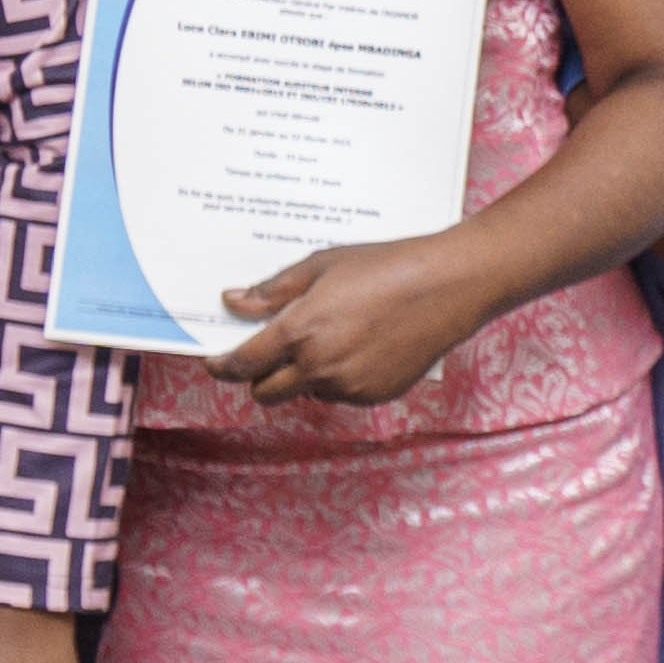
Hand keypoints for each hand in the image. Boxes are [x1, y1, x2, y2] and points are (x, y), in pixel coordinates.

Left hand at [213, 238, 498, 407]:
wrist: (447, 286)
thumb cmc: (386, 266)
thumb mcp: (322, 266)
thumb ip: (273, 291)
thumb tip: (234, 302)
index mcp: (300, 332)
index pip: (243, 364)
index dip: (222, 366)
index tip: (216, 362)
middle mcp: (319, 367)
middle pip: (266, 393)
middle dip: (260, 378)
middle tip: (269, 354)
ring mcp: (348, 387)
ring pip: (306, 392)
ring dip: (306, 375)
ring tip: (336, 335)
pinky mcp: (374, 396)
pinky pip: (340, 394)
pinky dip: (340, 378)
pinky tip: (363, 345)